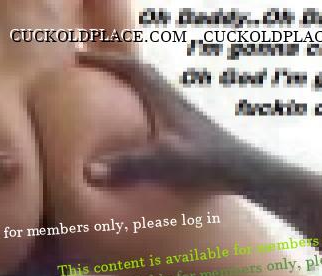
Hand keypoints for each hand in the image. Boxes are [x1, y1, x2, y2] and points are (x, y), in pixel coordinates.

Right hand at [78, 51, 247, 189]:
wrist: (242, 170)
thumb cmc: (207, 162)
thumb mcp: (165, 163)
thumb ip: (128, 166)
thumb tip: (88, 171)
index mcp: (165, 100)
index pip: (132, 69)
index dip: (104, 60)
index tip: (79, 56)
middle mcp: (172, 100)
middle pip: (140, 72)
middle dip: (112, 66)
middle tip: (88, 67)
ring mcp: (180, 113)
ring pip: (149, 88)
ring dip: (127, 83)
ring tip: (105, 89)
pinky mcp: (185, 128)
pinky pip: (154, 106)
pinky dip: (137, 104)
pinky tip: (133, 122)